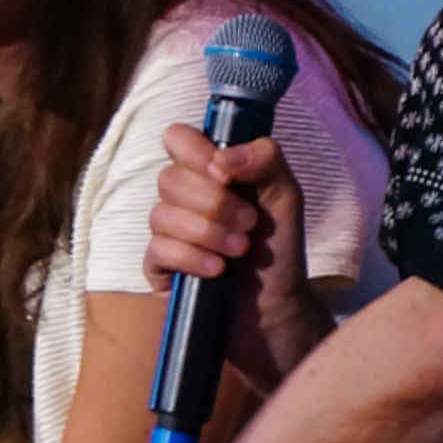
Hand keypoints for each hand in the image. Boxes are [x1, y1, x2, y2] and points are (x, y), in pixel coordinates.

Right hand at [145, 126, 328, 392]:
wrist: (276, 304)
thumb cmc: (278, 245)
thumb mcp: (285, 193)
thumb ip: (265, 158)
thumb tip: (222, 158)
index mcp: (206, 169)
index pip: (177, 138)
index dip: (196, 153)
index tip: (226, 175)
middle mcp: (180, 196)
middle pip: (169, 178)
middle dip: (215, 203)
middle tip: (248, 224)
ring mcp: (166, 231)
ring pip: (161, 214)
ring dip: (208, 232)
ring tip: (239, 250)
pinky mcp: (157, 266)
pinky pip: (158, 250)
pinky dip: (192, 258)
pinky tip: (218, 271)